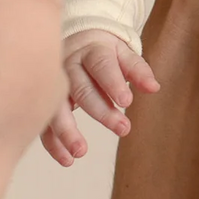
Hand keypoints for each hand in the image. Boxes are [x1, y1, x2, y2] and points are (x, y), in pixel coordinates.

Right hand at [41, 29, 159, 165]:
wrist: (74, 38)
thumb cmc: (103, 50)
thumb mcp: (122, 53)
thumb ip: (138, 70)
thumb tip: (154, 88)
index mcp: (90, 50)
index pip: (101, 65)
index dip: (113, 83)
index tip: (127, 101)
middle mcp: (67, 65)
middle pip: (80, 88)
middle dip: (100, 110)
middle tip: (123, 129)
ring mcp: (53, 83)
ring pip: (56, 107)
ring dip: (67, 131)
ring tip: (81, 152)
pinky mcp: (44, 100)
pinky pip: (46, 122)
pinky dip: (54, 143)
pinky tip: (67, 159)